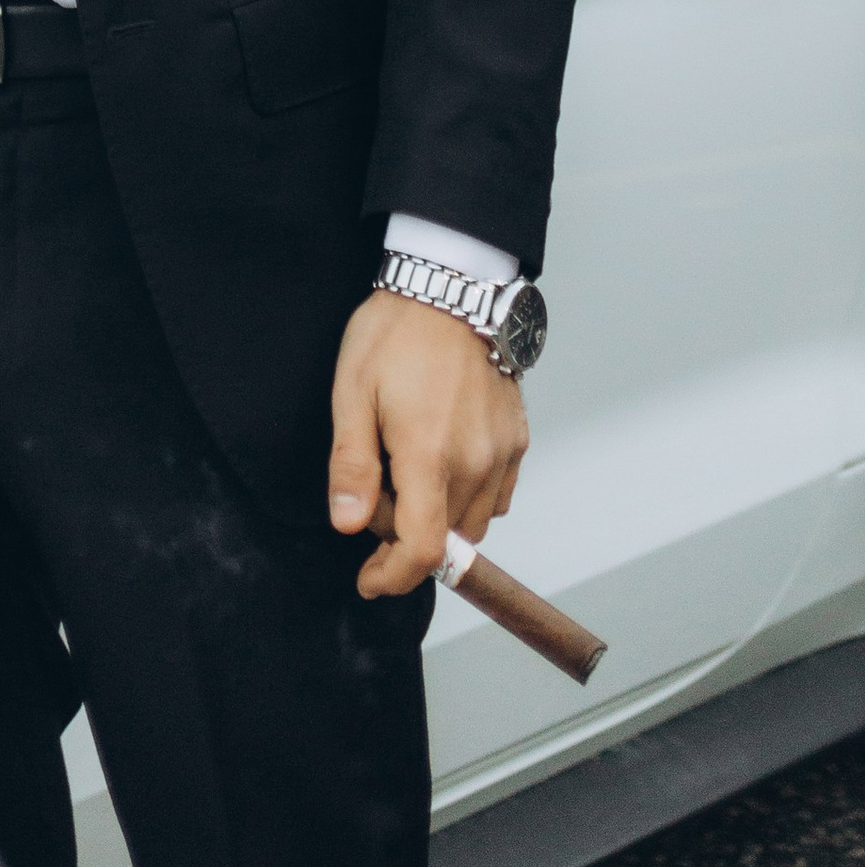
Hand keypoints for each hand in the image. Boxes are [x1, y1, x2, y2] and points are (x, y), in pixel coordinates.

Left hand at [328, 289, 527, 596]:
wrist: (451, 286)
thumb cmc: (395, 332)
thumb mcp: (352, 390)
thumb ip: (351, 464)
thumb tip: (348, 525)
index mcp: (429, 454)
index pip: (423, 549)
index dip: (393, 577)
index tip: (368, 580)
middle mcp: (476, 462)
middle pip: (447, 540)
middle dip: (406, 538)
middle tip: (374, 494)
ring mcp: (504, 452)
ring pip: (475, 522)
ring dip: (440, 519)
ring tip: (406, 470)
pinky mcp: (519, 439)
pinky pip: (497, 495)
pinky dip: (469, 497)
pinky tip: (442, 462)